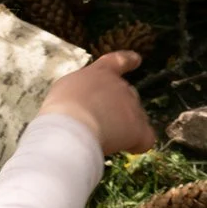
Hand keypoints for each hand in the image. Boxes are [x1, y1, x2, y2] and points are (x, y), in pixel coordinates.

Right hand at [40, 51, 154, 156]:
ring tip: (102, 139)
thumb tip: (86, 103)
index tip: (136, 59)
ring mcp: (132, 106)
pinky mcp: (139, 129)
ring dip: (123, 128)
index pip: (117, 61)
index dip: (128, 60)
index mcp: (100, 73)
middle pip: (127, 95)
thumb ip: (81, 91)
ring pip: (135, 118)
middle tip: (97, 123)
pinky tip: (125, 148)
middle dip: (118, 109)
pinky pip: (145, 139)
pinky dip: (137, 144)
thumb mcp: (66, 89)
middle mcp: (120, 86)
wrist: (71, 125)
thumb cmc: (61, 109)